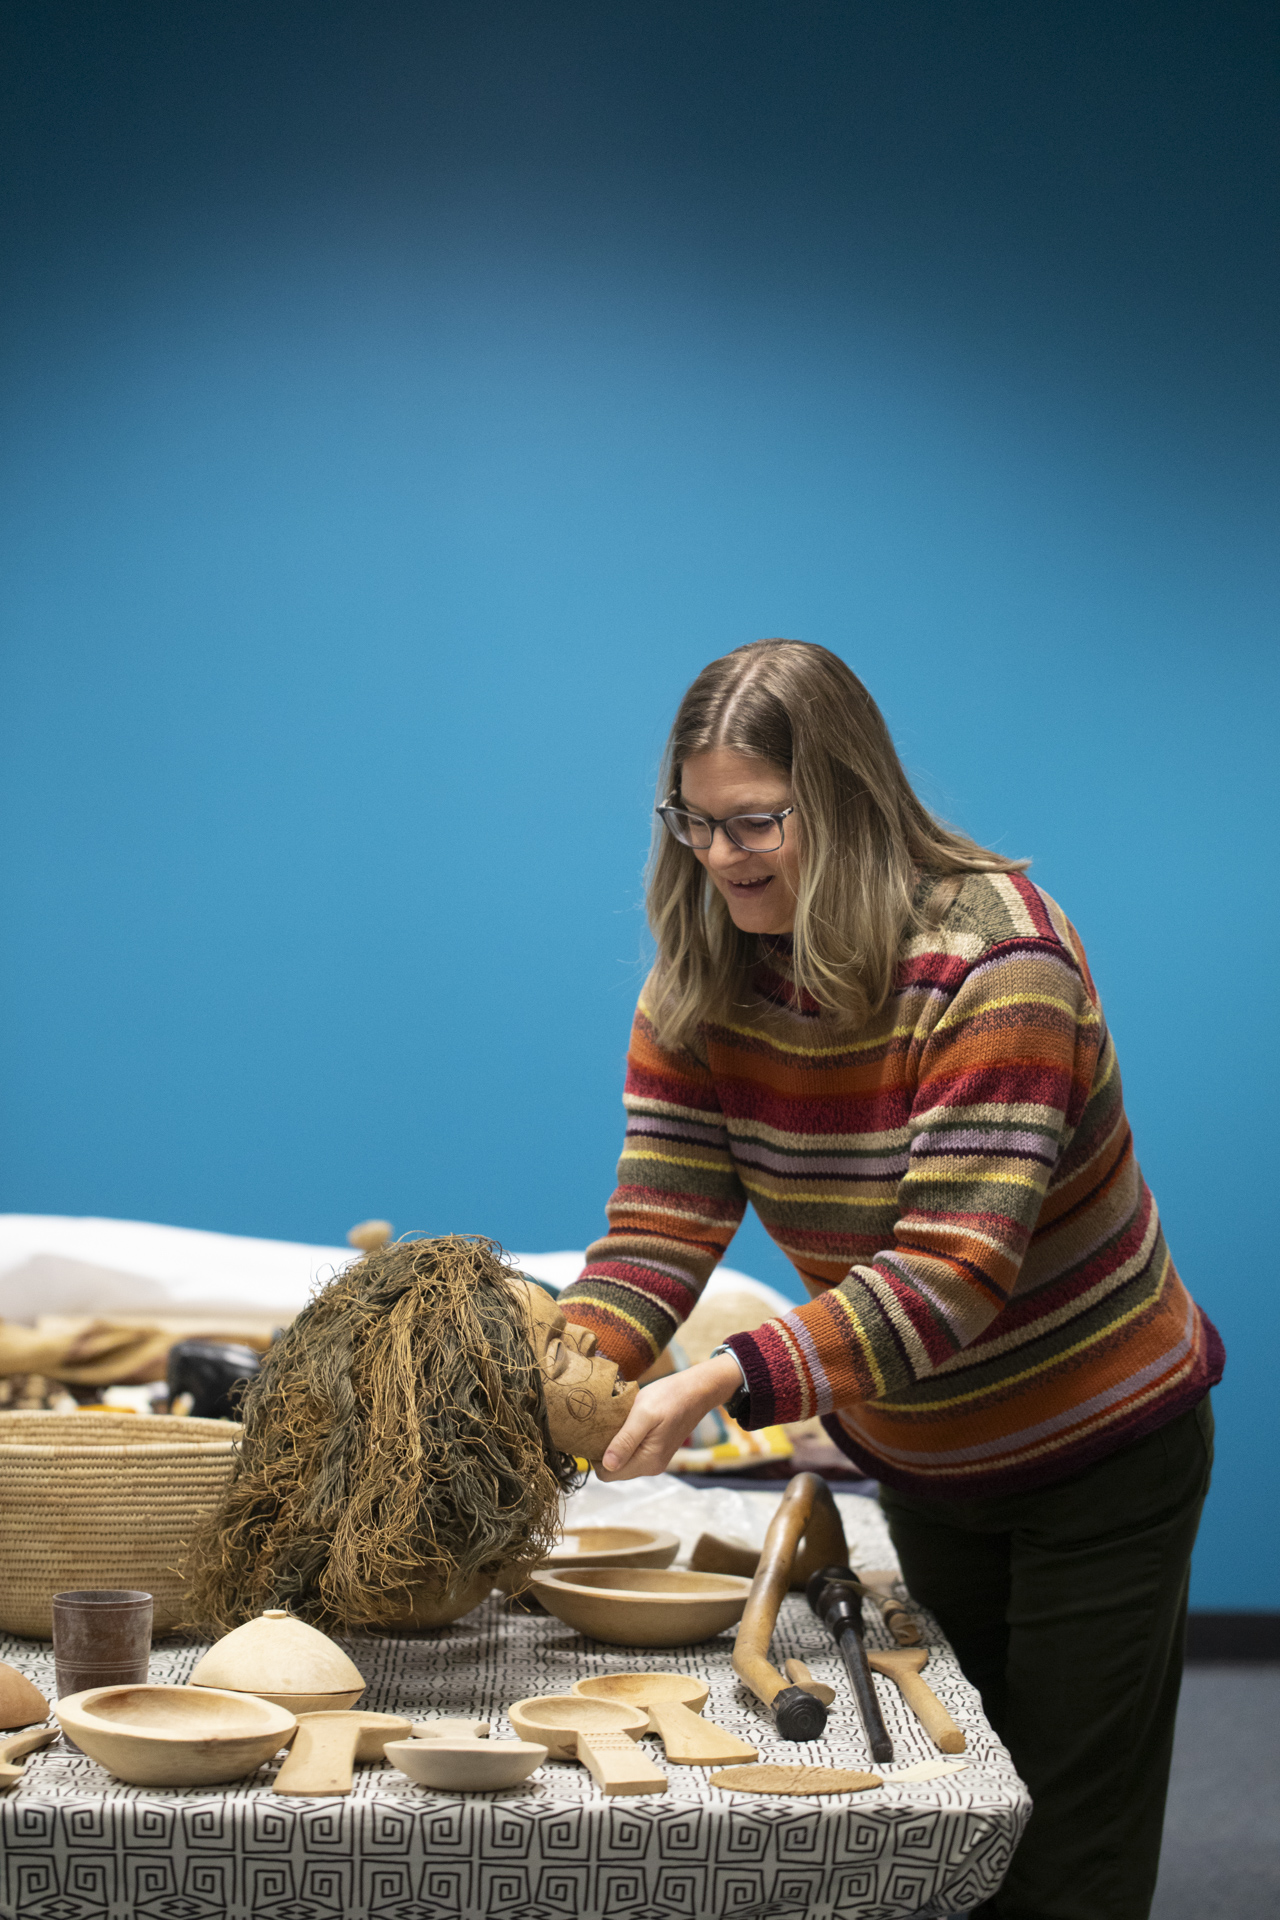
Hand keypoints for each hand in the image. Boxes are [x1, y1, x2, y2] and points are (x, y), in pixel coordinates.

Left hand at [597, 1351, 743, 1479]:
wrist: (696, 1390)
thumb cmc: (670, 1397)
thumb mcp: (644, 1414)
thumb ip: (626, 1440)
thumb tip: (607, 1464)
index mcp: (647, 1461)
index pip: (607, 1474)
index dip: (596, 1457)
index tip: (593, 1434)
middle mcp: (652, 1466)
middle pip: (614, 1470)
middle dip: (604, 1451)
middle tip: (602, 1425)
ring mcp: (655, 1460)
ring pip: (622, 1461)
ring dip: (615, 1445)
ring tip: (615, 1422)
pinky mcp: (657, 1450)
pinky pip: (633, 1453)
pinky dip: (625, 1441)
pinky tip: (626, 1423)